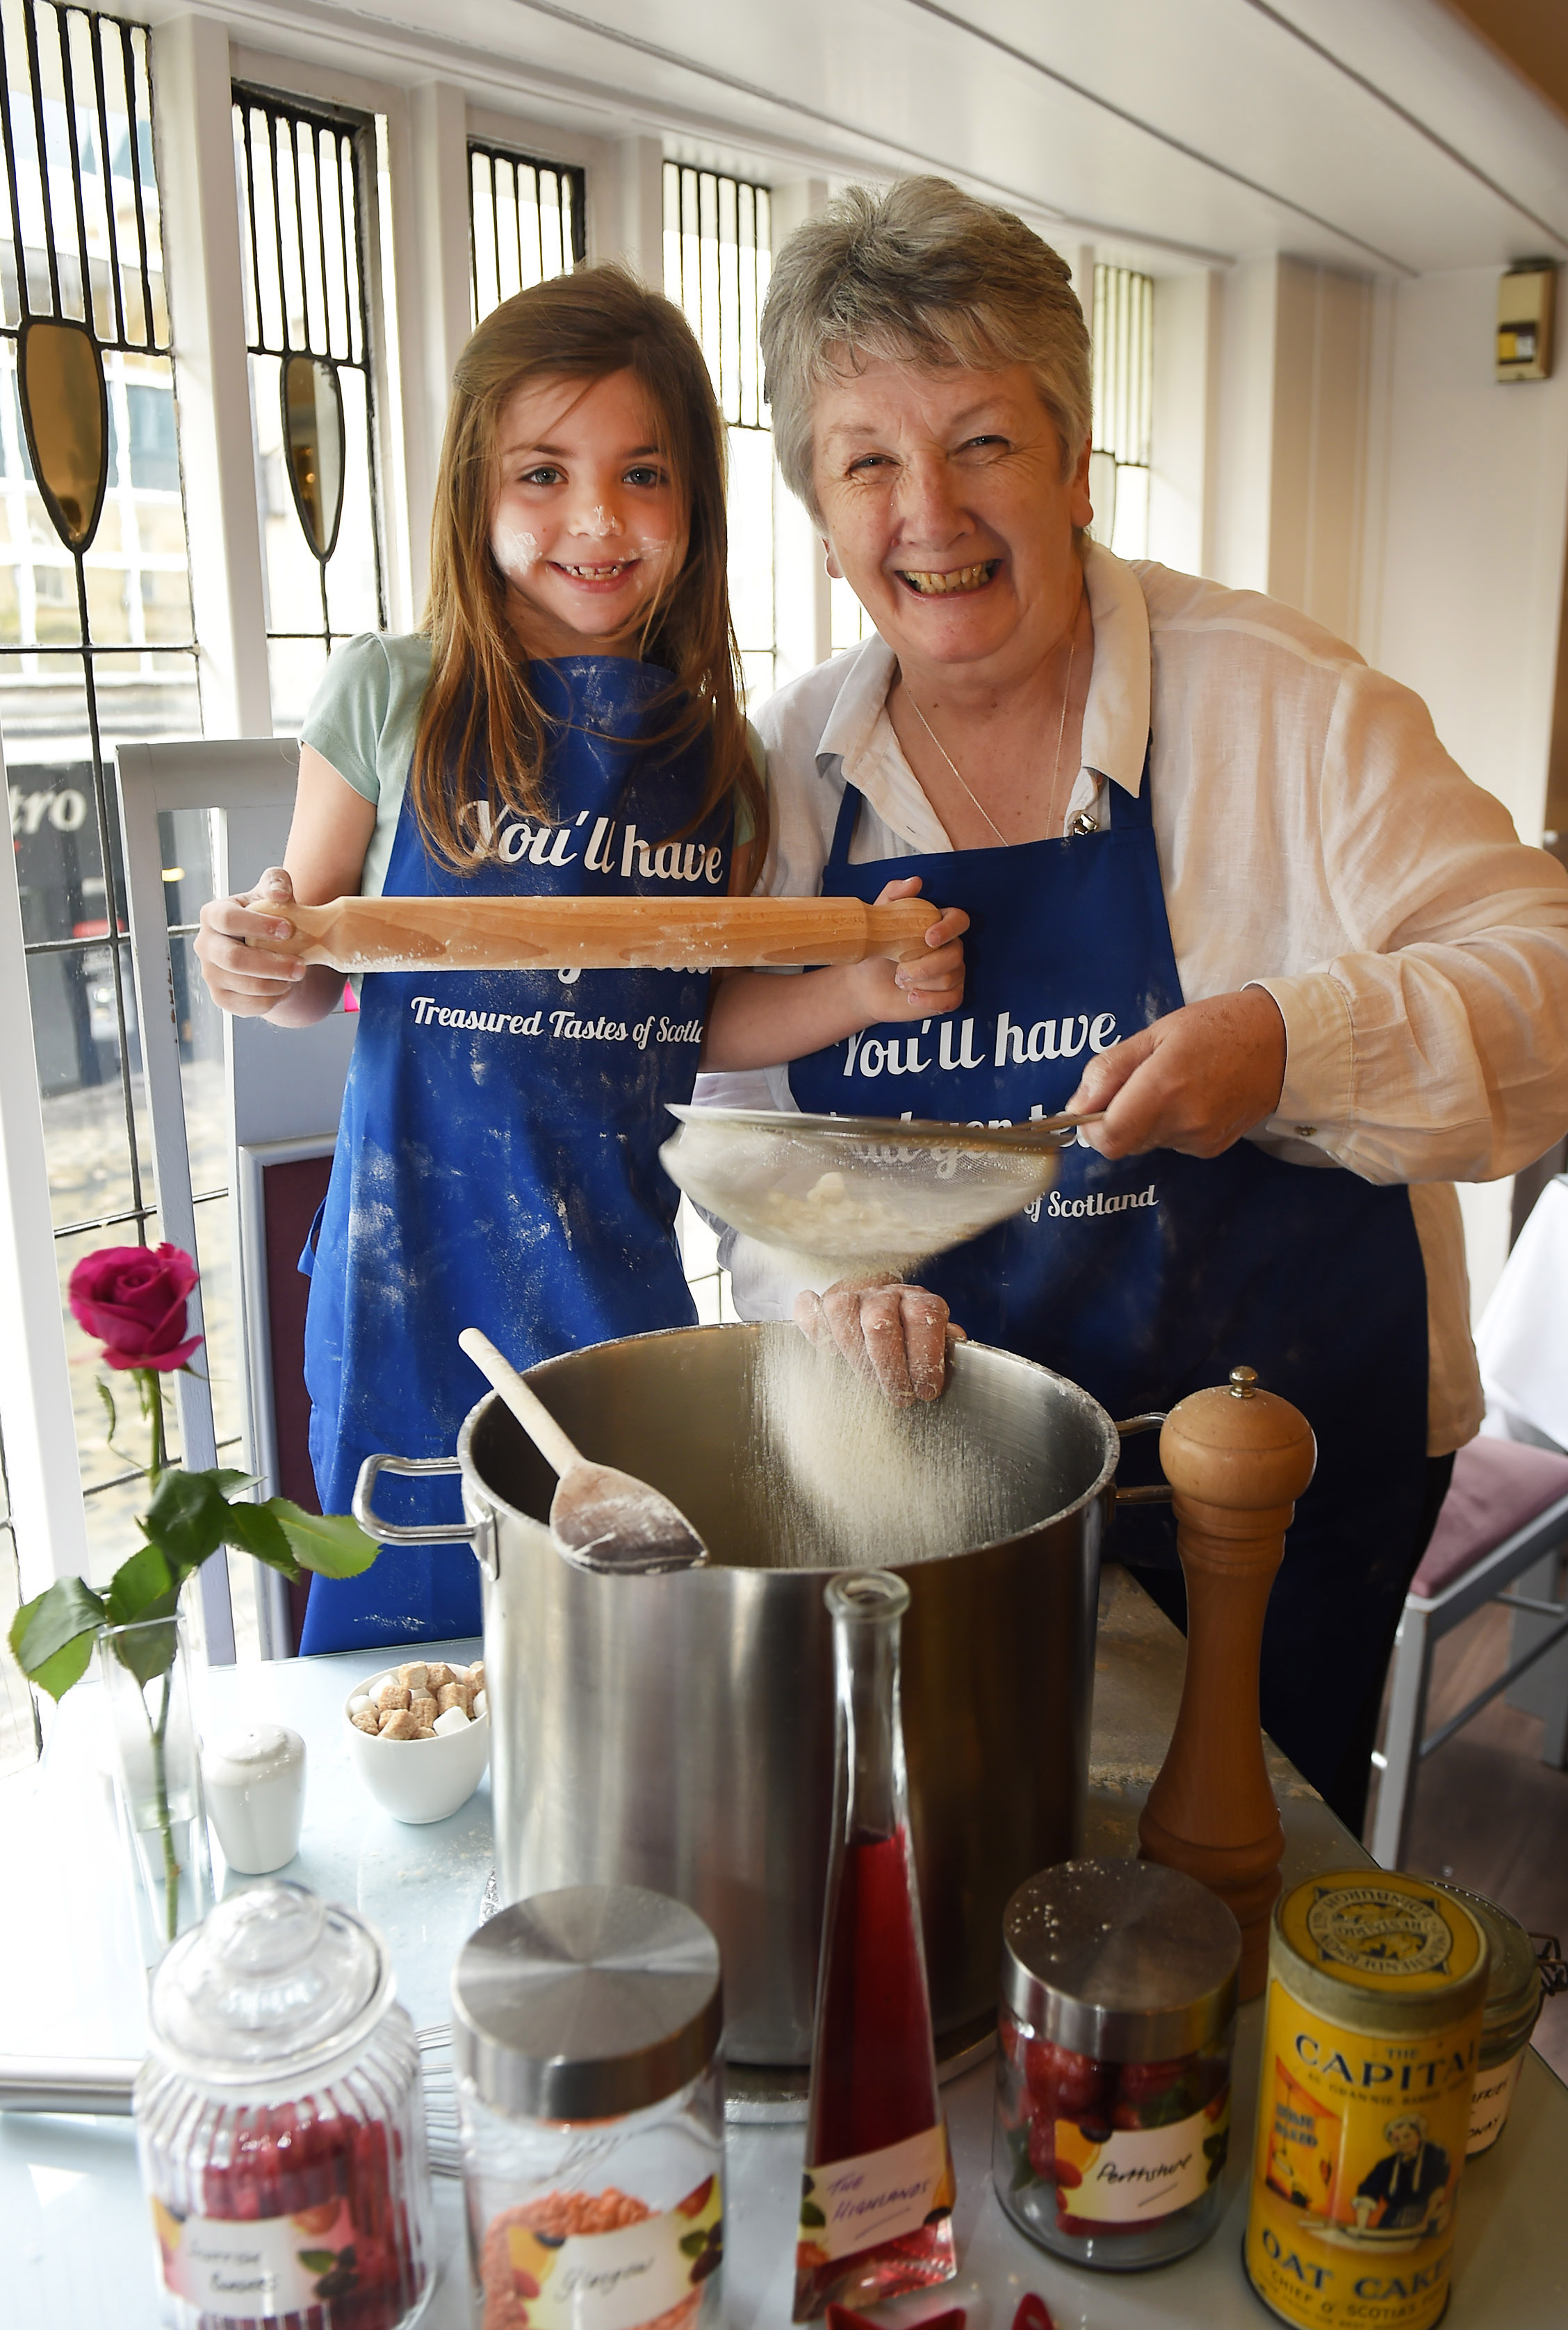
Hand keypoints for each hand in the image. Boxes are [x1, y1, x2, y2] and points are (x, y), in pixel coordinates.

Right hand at [194, 866, 308, 1015]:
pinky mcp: (221, 998)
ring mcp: (210, 973)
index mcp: (213, 915)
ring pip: (241, 985)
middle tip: (301, 966)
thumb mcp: (273, 892)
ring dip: (275, 983)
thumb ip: (276, 882)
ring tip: (297, 976)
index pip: (227, 919)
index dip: (257, 925)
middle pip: (233, 959)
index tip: (288, 929)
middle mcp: (205, 945)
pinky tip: (284, 989)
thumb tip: (280, 894)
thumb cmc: (269, 916)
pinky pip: (245, 1006)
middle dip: (270, 964)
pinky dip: (270, 1000)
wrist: (269, 949)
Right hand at [793, 1274, 966, 1405]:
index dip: (925, 1357)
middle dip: (889, 1366)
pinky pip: (808, 1308)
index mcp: (918, 1300)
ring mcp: (850, 1295)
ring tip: (867, 1382)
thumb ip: (946, 1347)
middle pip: (880, 1319)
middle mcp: (884, 1293)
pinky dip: (813, 1327)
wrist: (880, 1307)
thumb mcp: (935, 1342)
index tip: (926, 1391)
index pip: (924, 1316)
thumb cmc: (911, 1338)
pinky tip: (826, 1350)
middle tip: (897, 1396)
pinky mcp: (820, 1304)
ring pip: (841, 1311)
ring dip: (854, 1353)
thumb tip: (957, 1349)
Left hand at [849, 875, 967, 1024]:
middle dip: (925, 965)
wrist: (864, 985)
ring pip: (950, 978)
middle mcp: (951, 948)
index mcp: (939, 925)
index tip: (928, 937)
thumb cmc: (876, 950)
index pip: (959, 920)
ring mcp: (953, 973)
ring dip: (919, 982)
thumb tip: (915, 882)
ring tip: (899, 981)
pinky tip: (911, 997)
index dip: (949, 928)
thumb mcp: (878, 920)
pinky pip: (951, 1000)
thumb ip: (894, 896)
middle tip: (899, 970)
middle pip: (955, 955)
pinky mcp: (948, 996)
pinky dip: (929, 1000)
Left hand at [1065, 988, 1286, 1158]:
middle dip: (1117, 1118)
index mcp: (1164, 1087)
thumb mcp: (1155, 1033)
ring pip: (1147, 1142)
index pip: (1109, 1139)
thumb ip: (1110, 1069)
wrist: (1281, 1043)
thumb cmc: (1218, 1027)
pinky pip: (1172, 1143)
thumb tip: (1077, 1105)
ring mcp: (1201, 1139)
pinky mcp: (1213, 1148)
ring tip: (1171, 1083)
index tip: (1092, 1106)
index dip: (1091, 1128)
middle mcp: (1183, 1121)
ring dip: (1144, 1120)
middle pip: (1124, 1142)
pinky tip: (1191, 1096)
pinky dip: (1169, 1124)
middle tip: (1137, 1081)